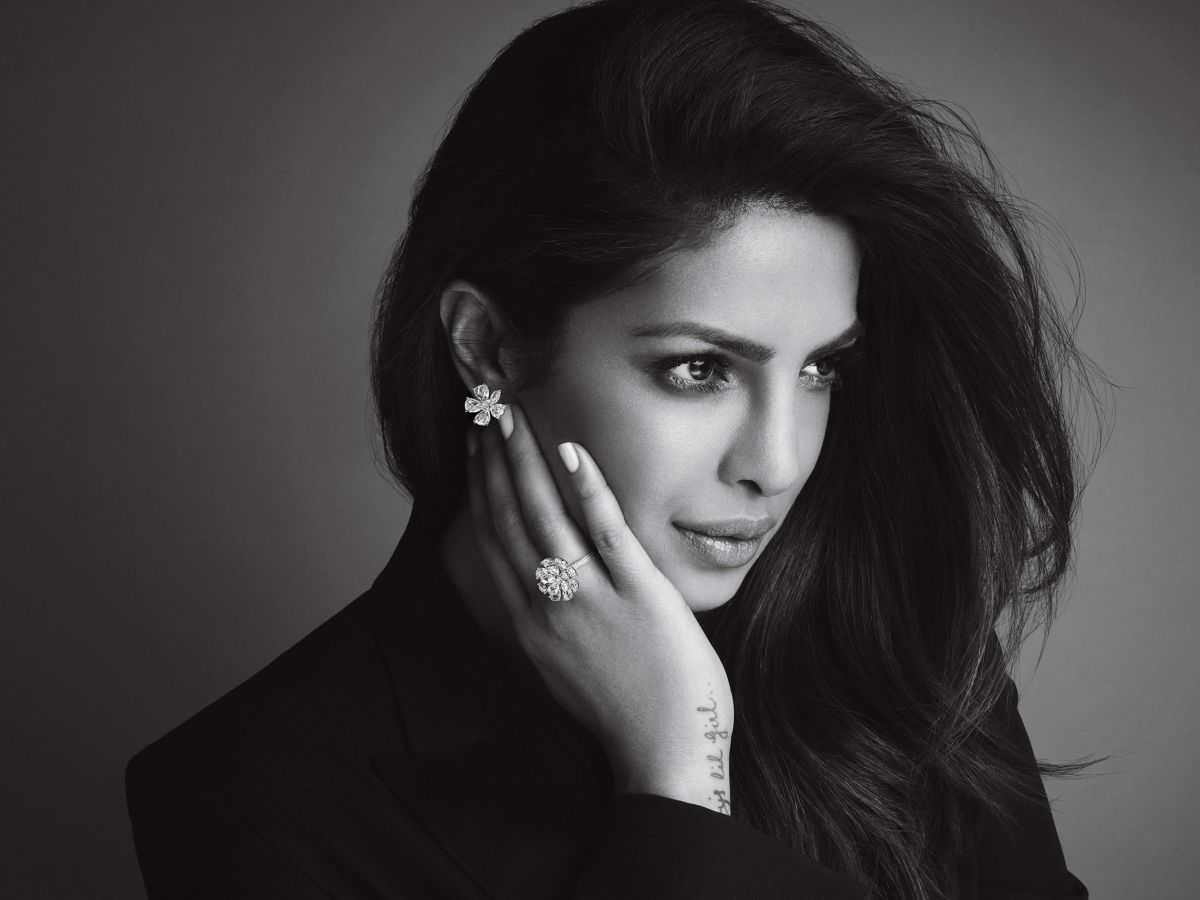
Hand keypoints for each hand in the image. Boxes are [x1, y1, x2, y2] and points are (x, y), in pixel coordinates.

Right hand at [465, 401, 733, 805]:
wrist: (664, 759)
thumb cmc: (625, 713)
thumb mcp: (568, 666)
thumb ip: (552, 621)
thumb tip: (549, 580)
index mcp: (529, 623)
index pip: (494, 539)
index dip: (480, 487)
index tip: (474, 447)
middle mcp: (547, 607)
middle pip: (508, 518)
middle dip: (493, 459)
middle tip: (486, 409)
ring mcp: (589, 600)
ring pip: (545, 516)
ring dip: (524, 460)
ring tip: (512, 414)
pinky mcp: (636, 595)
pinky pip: (605, 532)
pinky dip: (587, 488)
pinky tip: (571, 449)